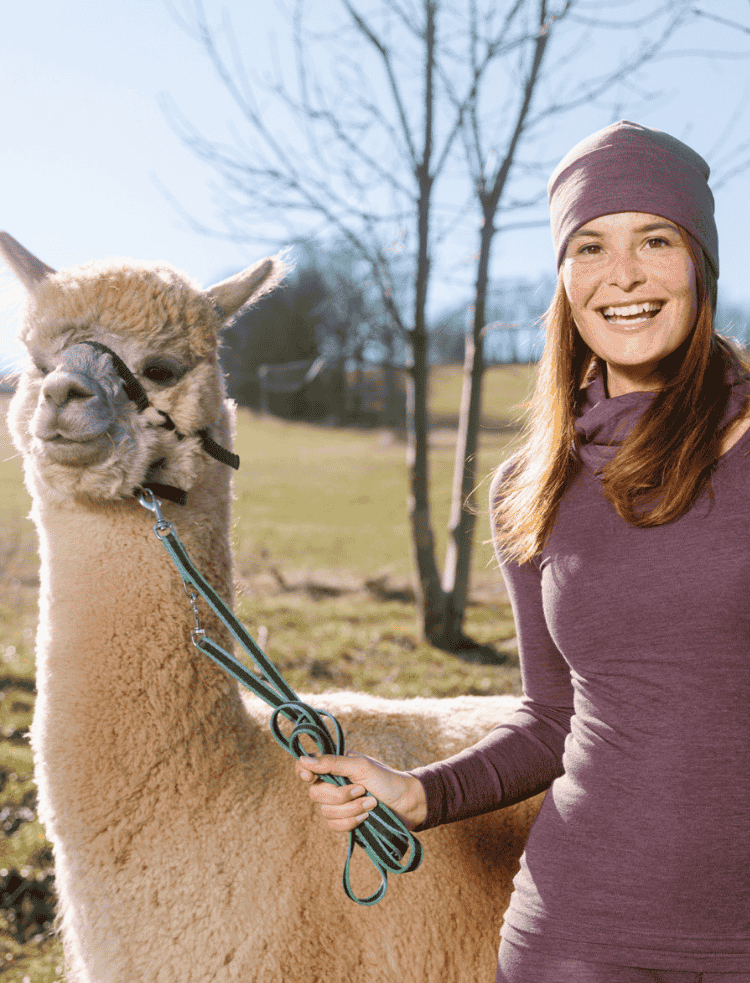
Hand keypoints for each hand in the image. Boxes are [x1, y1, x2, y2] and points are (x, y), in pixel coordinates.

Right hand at [296, 752, 427, 832]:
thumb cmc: (387, 780)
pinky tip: (366, 817)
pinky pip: (334, 825)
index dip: (303, 772)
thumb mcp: (361, 767)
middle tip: (362, 790)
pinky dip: (351, 822)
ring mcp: (338, 804)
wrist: (407, 804)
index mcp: (335, 765)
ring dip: (351, 809)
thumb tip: (303, 759)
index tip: (309, 778)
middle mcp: (333, 783)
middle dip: (340, 795)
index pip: (306, 766)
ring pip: (325, 812)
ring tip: (371, 804)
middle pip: (315, 793)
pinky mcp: (345, 821)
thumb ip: (332, 763)